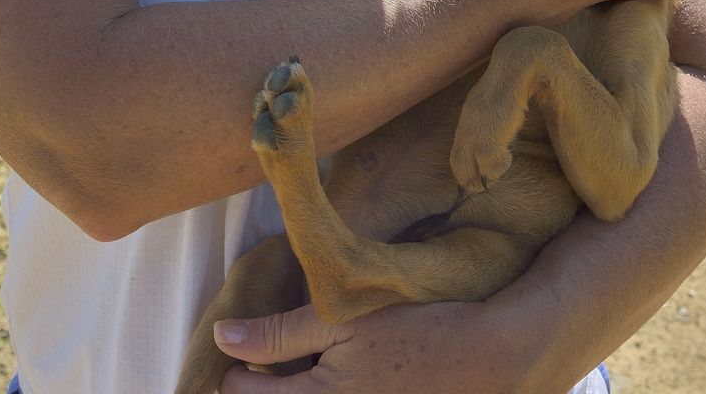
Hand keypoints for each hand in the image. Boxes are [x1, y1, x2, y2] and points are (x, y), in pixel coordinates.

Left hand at [213, 300, 519, 393]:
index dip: (238, 368)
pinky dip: (326, 388)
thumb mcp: (341, 318)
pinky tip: (338, 374)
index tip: (245, 347)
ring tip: (305, 365)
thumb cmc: (413, 328)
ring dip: (298, 385)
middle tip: (269, 357)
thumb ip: (279, 332)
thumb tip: (223, 337)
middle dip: (266, 382)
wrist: (482, 351)